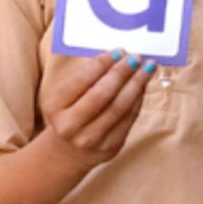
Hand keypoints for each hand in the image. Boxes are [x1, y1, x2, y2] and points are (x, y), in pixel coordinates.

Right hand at [37, 49, 153, 170]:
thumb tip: (119, 56)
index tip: (118, 51)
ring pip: (120, 107)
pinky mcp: (110, 146)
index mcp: (54, 107)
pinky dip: (139, 98)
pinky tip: (143, 85)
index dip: (102, 64)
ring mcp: (91, 139)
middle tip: (136, 57)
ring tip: (148, 67)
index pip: (81, 81)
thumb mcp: (67, 96)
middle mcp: (70, 126)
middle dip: (122, 72)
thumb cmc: (70, 113)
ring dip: (137, 83)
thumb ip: (88, 78)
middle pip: (102, 94)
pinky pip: (129, 118)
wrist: (68, 152)